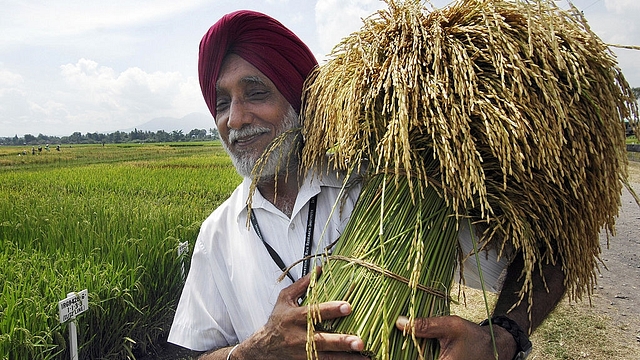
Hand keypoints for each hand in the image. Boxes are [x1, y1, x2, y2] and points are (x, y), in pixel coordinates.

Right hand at [236, 269, 367, 359]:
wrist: (262, 348)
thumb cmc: (278, 321)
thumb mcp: (285, 299)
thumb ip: (302, 285)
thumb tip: (320, 269)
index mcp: (293, 317)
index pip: (313, 312)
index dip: (331, 310)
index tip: (348, 307)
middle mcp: (298, 337)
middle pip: (321, 341)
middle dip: (341, 342)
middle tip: (360, 342)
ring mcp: (302, 353)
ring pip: (326, 358)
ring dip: (345, 358)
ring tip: (363, 357)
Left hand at [395, 315, 516, 359]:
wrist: (494, 348)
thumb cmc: (474, 338)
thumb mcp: (451, 326)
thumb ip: (426, 325)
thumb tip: (400, 322)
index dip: (396, 353)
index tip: (385, 346)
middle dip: (401, 352)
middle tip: (390, 342)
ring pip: (414, 359)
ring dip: (407, 352)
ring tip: (399, 343)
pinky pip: (423, 359)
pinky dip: (416, 354)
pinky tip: (413, 347)